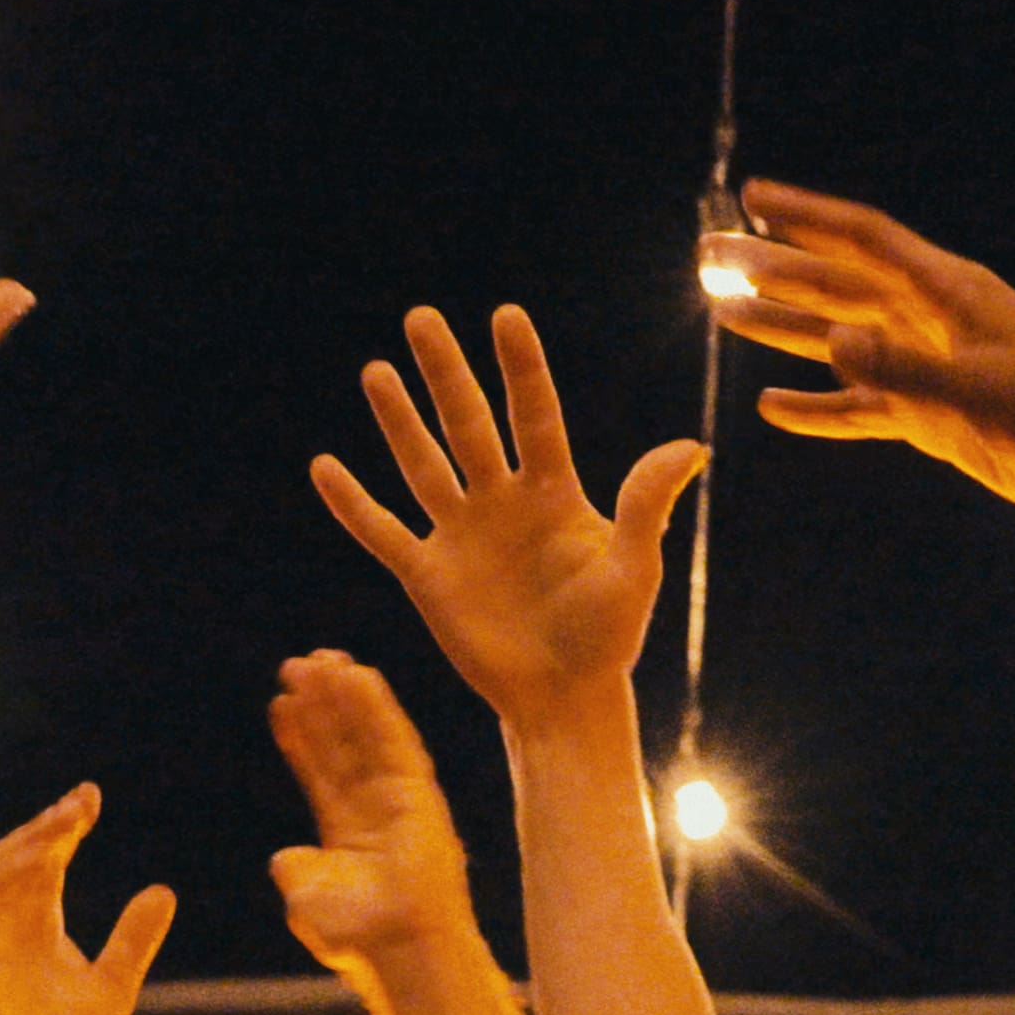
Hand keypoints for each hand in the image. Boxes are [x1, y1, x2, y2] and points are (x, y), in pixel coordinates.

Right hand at [0, 784, 174, 1014]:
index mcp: (39, 922)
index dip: (67, 828)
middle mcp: (9, 918)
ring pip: (3, 868)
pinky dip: (9, 874)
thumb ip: (134, 939)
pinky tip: (41, 857)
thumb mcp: (112, 984)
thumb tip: (164, 890)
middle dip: (53, 824)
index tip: (91, 799)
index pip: (51, 862)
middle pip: (27, 855)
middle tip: (84, 799)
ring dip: (33, 840)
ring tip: (69, 818)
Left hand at [269, 652, 472, 964]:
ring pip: (368, 737)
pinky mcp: (421, 796)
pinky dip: (377, 709)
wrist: (398, 948)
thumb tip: (283, 857)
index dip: (300, 737)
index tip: (278, 702)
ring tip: (321, 658)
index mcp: (348, 834)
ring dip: (346, 697)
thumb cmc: (356, 937)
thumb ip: (295, 872)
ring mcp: (401, 801)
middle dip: (320, 707)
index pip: (320, 773)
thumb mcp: (306, 899)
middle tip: (296, 665)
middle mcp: (376, 812)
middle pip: (342, 746)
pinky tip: (357, 676)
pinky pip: (396, 742)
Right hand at [311, 305, 702, 727]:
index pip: (534, 415)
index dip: (520, 368)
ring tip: (376, 371)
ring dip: (398, 421)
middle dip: (444, 373)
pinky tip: (324, 468)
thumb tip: (689, 447)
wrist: (563, 697)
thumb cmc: (607, 637)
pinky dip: (354, 504)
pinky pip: (383, 533)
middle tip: (421, 318)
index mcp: (554, 493)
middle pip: (468, 424)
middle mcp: (502, 503)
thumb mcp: (633, 570)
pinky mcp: (429, 576)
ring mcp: (461, 536)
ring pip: (423, 465)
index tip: (505, 317)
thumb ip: (646, 507)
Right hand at [700, 181, 1014, 522]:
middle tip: (710, 257)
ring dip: (785, 330)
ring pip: (840, 342)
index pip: (862, 240)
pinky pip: (860, 407)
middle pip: (836, 284)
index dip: (805, 216)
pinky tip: (774, 407)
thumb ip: (901, 370)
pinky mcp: (931, 416)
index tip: (752, 199)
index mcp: (946, 293)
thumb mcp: (975, 391)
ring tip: (727, 315)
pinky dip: (819, 407)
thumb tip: (833, 343)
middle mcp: (930, 321)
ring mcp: (928, 368)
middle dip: (773, 269)